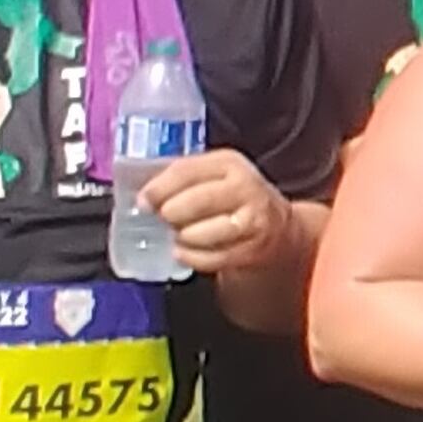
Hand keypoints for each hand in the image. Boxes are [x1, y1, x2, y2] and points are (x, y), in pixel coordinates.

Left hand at [146, 150, 295, 276]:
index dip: (159, 188)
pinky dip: (192, 257)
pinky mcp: (254, 250)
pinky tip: (186, 252)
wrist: (279, 229)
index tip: (143, 201)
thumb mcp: (213, 178)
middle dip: (170, 213)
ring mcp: (253, 220)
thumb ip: (181, 180)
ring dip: (182, 237)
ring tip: (178, 235)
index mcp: (229, 163)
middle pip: (196, 201)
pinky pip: (211, 258)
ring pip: (202, 233)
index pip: (186, 171)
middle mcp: (245, 187)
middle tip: (163, 220)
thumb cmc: (232, 201)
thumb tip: (144, 197)